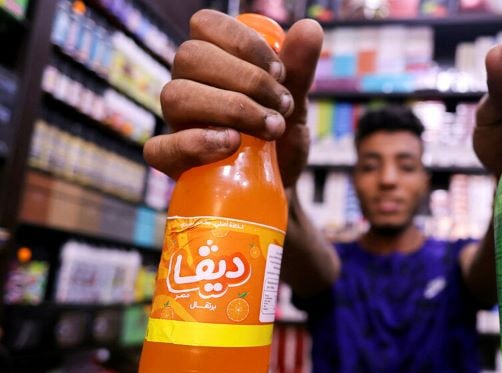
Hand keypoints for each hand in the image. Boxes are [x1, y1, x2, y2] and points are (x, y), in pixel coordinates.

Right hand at [143, 10, 322, 187]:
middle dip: (246, 79)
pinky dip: (194, 143)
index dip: (242, 42)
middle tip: (283, 107)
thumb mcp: (295, 104)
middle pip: (190, 57)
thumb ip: (300, 68)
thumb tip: (311, 27)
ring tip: (271, 129)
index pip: (205, 24)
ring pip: (176, 95)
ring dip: (230, 108)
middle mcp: (188, 84)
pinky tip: (230, 145)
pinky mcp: (173, 160)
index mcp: (212, 60)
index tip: (281, 72)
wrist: (280, 187)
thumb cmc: (280, 138)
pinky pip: (159, 147)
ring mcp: (176, 122)